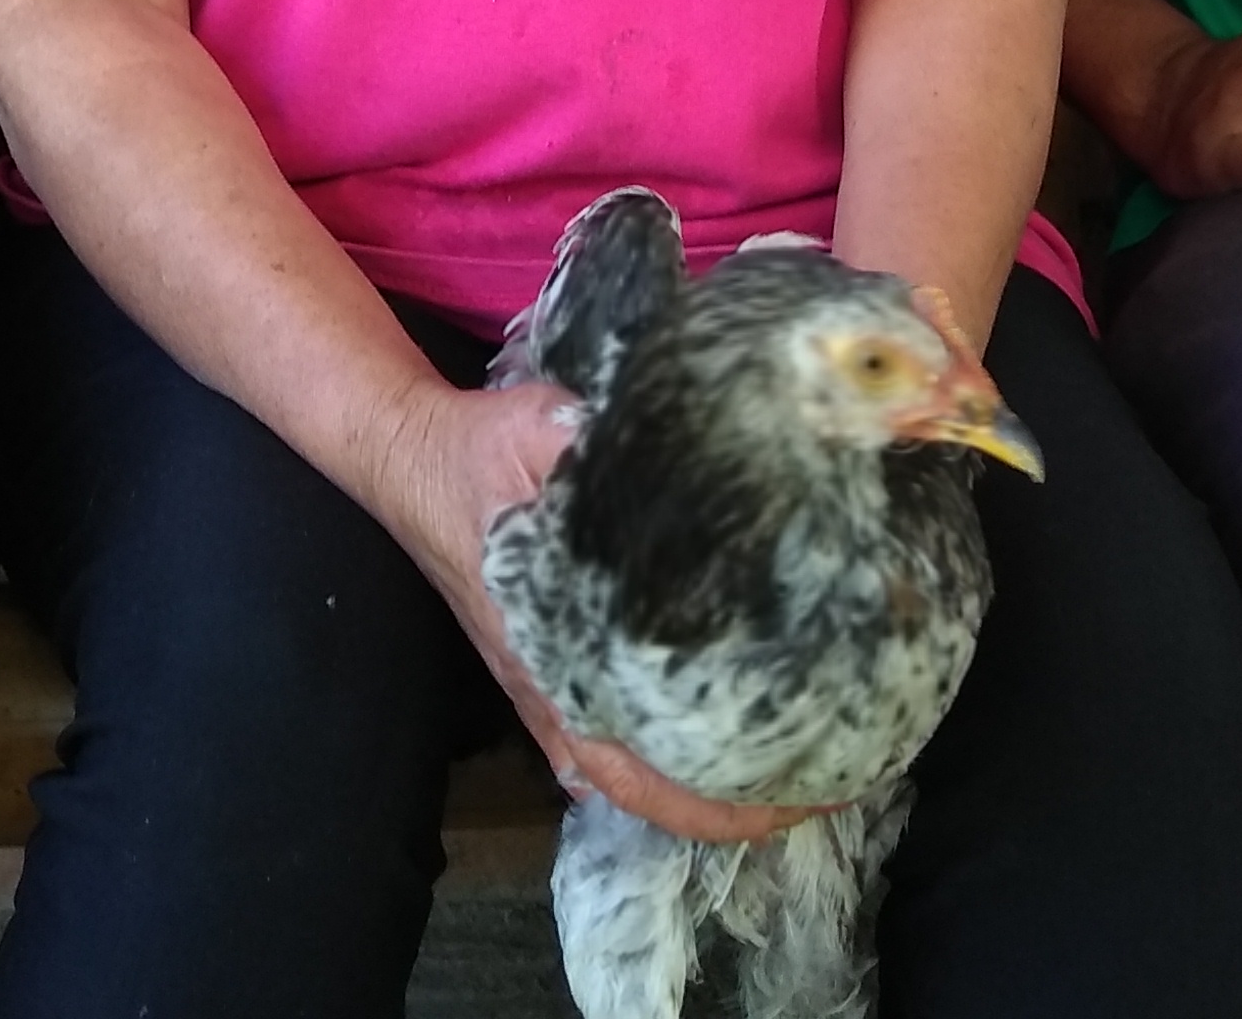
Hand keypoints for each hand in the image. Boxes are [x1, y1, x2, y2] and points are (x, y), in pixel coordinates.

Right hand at [368, 379, 808, 847]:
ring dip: (706, 793)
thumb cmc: (483, 454)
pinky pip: (609, 747)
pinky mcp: (546, 668)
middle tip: (826, 780)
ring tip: (788, 772)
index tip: (810, 786)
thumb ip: (605, 454)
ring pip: (631, 780)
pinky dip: (664, 766)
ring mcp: (548, 690)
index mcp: (560, 662)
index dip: (732, 801)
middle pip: (654, 799)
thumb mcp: (547, 433)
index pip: (650, 777)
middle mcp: (555, 695)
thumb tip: (694, 463)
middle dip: (743, 808)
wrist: (415, 458)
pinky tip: (711, 751)